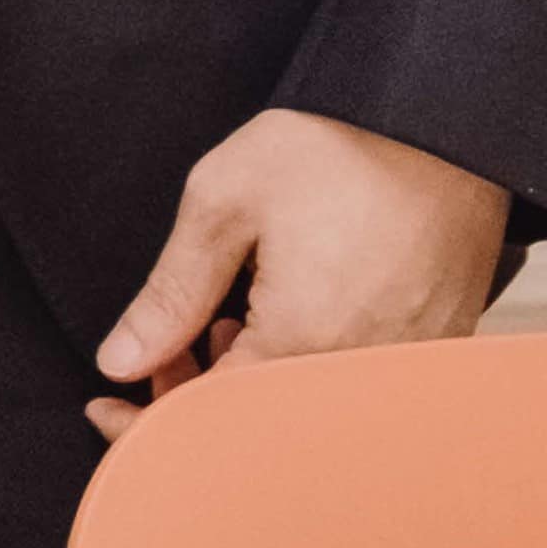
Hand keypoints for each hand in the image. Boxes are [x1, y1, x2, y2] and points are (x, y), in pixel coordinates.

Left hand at [88, 105, 514, 435]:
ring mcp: (403, 365)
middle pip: (258, 425)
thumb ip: (171, 294)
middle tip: (174, 346)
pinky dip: (305, 368)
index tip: (106, 409)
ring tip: (232, 317)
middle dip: (197, 396)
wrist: (440, 121)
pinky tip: (288, 319)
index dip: (147, 421)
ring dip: (251, 380)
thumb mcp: (224, 202)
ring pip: (303, 407)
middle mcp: (359, 372)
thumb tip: (121, 363)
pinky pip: (351, 387)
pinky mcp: (434, 349)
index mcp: (302, 343)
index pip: (208, 422)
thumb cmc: (334, 149)